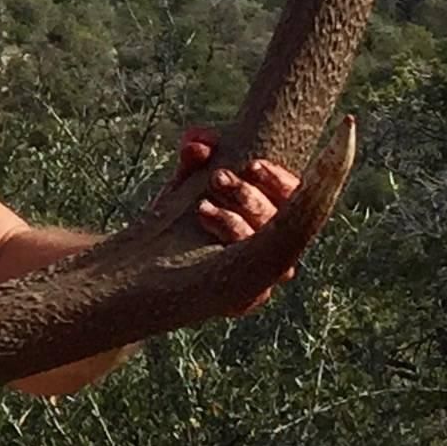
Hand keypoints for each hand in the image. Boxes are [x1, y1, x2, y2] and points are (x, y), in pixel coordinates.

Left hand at [174, 127, 300, 294]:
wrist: (150, 262)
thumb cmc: (181, 211)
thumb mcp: (185, 179)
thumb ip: (193, 156)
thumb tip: (200, 144)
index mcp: (271, 211)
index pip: (295, 196)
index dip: (278, 180)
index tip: (252, 165)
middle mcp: (271, 243)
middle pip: (279, 221)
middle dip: (249, 196)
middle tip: (219, 178)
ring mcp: (260, 275)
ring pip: (266, 252)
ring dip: (236, 225)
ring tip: (202, 207)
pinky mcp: (242, 301)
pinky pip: (251, 289)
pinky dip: (229, 261)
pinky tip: (205, 238)